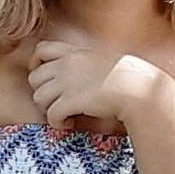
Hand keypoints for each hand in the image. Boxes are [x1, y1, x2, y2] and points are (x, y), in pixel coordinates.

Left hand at [28, 40, 163, 128]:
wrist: (140, 90)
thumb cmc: (128, 78)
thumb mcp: (103, 60)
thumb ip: (82, 61)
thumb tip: (68, 73)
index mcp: (75, 52)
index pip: (40, 49)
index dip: (36, 65)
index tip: (46, 79)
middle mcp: (67, 64)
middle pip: (34, 78)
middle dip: (42, 92)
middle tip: (57, 102)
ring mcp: (67, 82)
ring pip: (38, 98)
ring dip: (49, 109)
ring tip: (65, 114)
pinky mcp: (70, 101)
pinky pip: (50, 115)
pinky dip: (57, 122)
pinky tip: (69, 123)